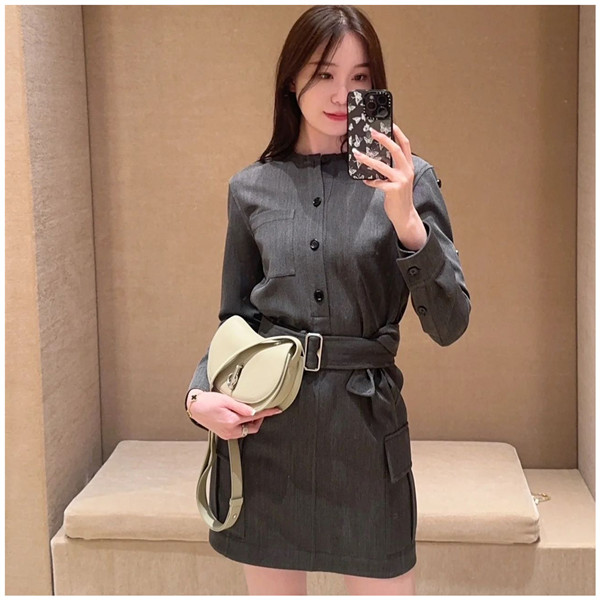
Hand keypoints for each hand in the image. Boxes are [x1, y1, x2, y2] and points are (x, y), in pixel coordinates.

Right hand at [187, 391, 281, 438]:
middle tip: (259, 409)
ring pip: (245, 430)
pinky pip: (238, 431)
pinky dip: (242, 424)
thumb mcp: (226, 400)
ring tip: (248, 411)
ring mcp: (226, 434)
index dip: (267, 413)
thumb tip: (254, 412)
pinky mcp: (223, 434)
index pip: (255, 417)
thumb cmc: (208, 401)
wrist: (195, 407)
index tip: (277, 410)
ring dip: (250, 422)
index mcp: (232, 421)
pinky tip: (240, 416)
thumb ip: (241, 407)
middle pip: (252, 427)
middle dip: (258, 419)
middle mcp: (230, 430)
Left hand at [352, 123, 426, 250]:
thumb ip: (393, 169)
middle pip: (396, 150)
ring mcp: (401, 180)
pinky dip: (370, 181)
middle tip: (372, 132)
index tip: (390, 123)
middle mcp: (407, 171)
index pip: (405, 145)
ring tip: (357, 154)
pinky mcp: (393, 190)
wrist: (405, 215)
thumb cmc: (400, 197)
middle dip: (383, 139)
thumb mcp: (399, 180)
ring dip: (368, 159)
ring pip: (382, 166)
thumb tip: (377, 159)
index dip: (398, 133)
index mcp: (409, 166)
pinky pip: (377, 182)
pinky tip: (365, 180)